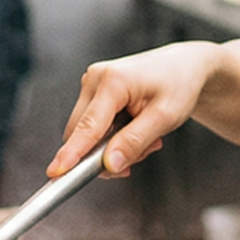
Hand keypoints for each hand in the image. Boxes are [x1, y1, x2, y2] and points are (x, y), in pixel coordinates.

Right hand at [48, 41, 225, 177]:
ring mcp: (91, 84)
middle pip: (81, 133)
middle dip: (107, 153)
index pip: (87, 127)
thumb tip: (108, 165)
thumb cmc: (178, 85)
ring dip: (113, 146)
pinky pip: (92, 127)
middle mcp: (94, 78)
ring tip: (146, 136)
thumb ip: (134, 143)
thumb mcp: (164, 118)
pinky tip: (135, 129)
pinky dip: (112, 137)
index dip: (72, 154)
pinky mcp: (93, 92)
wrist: (183, 66)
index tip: (56, 173)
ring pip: (86, 133)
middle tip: (145, 150)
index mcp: (112, 81)